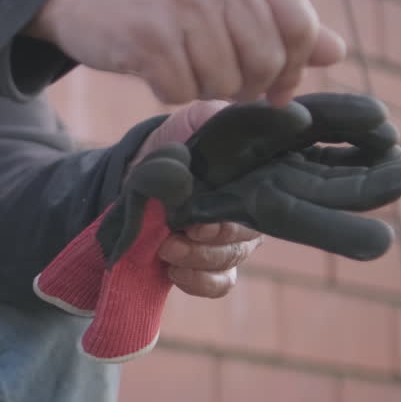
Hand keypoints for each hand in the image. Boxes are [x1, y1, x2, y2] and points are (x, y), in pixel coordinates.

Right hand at [28, 0, 347, 105]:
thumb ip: (278, 19)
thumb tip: (335, 52)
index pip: (299, 27)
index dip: (292, 69)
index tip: (275, 90)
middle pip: (264, 61)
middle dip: (244, 86)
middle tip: (218, 81)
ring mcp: (182, 5)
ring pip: (221, 81)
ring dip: (201, 88)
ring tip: (180, 67)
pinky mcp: (148, 37)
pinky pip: (179, 92)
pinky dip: (167, 92)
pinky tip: (153, 70)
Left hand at [135, 100, 264, 297]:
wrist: (135, 174)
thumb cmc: (174, 145)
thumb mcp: (195, 122)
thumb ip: (219, 118)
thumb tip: (249, 117)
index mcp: (253, 184)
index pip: (264, 205)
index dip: (237, 217)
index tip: (204, 219)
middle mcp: (248, 216)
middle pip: (245, 239)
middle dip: (211, 241)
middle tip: (180, 233)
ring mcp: (230, 244)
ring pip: (229, 262)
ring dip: (198, 260)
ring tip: (167, 248)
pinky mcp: (208, 267)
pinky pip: (218, 284)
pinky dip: (198, 282)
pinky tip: (174, 271)